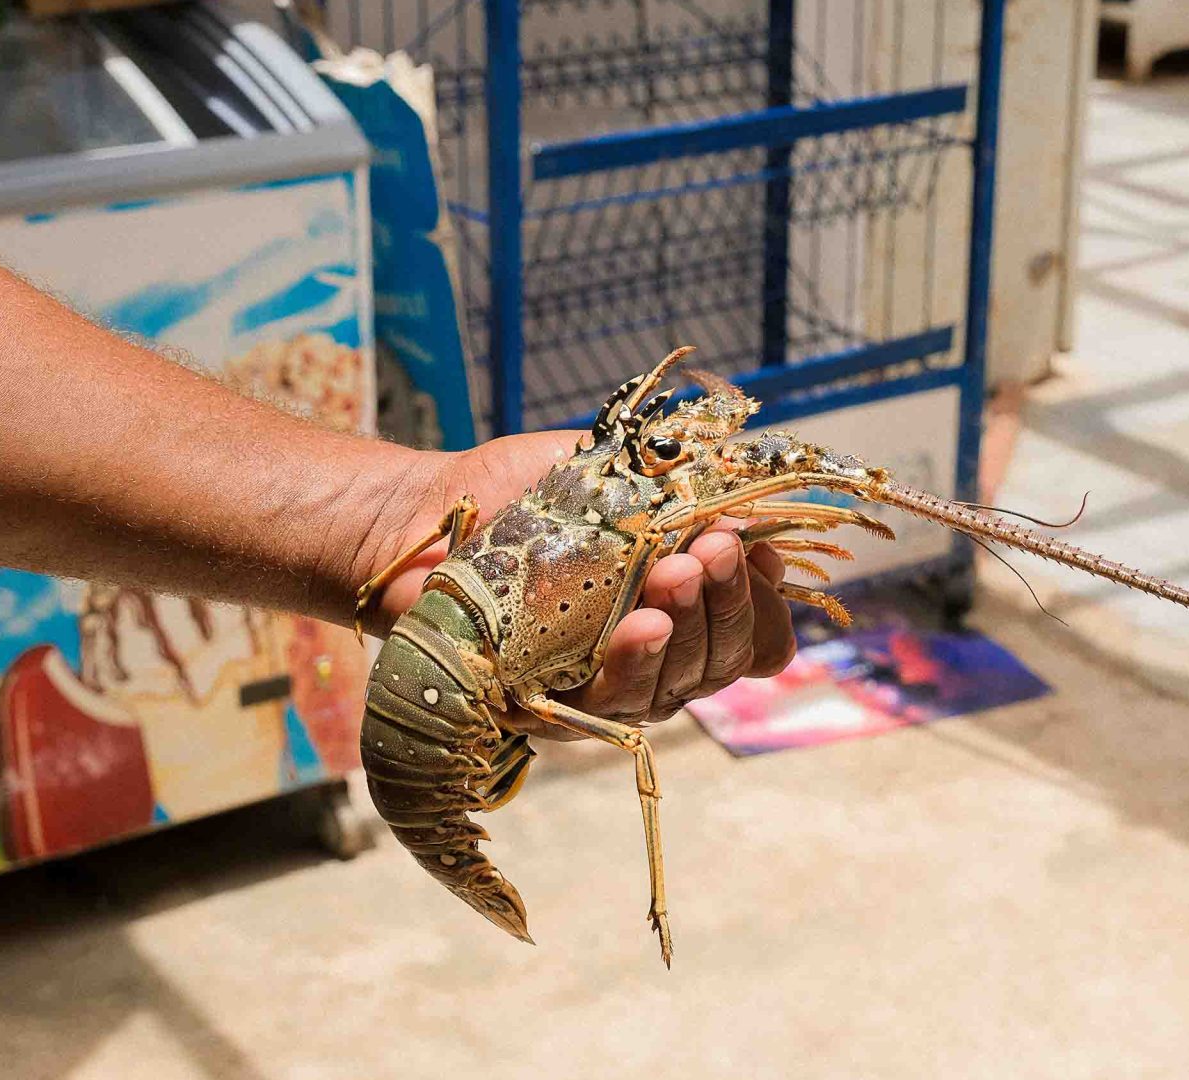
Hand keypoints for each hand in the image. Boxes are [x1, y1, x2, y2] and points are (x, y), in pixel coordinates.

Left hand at [354, 432, 796, 736]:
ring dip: (691, 625)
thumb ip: (683, 487)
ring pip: (680, 685)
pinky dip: (635, 662)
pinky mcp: (551, 710)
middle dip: (731, 601)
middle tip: (715, 548)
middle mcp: (653, 657)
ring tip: (681, 570)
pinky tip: (643, 624)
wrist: (421, 515)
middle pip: (727, 658)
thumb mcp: (612, 472)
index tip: (751, 543)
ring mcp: (604, 688)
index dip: (767, 597)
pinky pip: (611, 703)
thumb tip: (757, 511)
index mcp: (681, 606)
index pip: (757, 629)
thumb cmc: (519, 493)